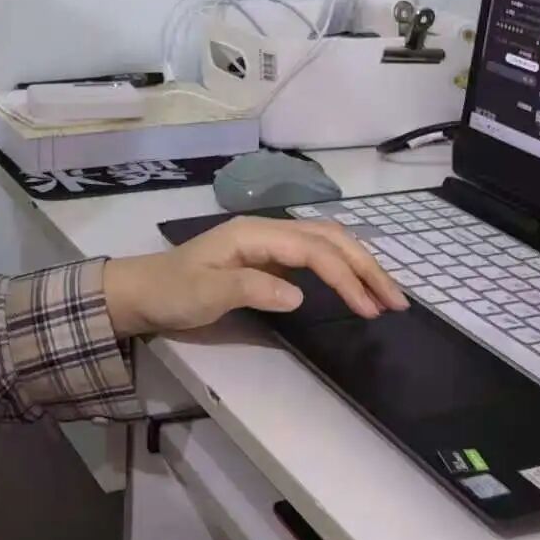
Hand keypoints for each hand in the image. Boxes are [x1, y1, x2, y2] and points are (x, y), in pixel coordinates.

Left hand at [102, 216, 408, 338]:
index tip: (369, 308)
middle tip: (397, 301)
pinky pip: (314, 257)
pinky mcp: (268, 260)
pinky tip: (355, 286)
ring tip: (386, 296)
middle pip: (329, 238)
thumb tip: (300, 295)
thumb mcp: (207, 293)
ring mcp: (268, 244)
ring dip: (359, 266)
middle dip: (366, 266)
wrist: (142, 292)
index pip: (314, 250)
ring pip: (326, 244)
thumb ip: (254, 290)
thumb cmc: (172, 292)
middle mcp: (267, 231)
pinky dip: (341, 269)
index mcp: (255, 233)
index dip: (346, 276)